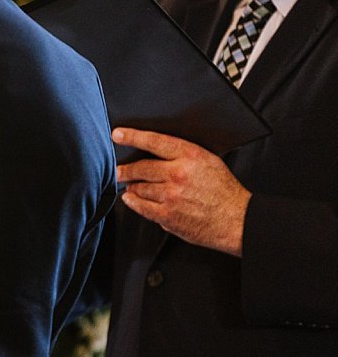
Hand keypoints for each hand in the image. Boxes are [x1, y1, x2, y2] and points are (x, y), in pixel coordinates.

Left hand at [113, 127, 250, 254]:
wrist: (238, 221)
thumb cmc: (225, 191)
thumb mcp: (208, 160)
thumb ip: (183, 154)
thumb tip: (157, 149)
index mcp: (189, 156)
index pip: (154, 141)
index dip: (132, 136)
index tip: (117, 134)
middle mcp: (178, 174)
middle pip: (142, 167)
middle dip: (126, 168)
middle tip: (119, 169)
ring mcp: (172, 196)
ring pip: (140, 187)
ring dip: (132, 186)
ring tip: (128, 184)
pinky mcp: (169, 216)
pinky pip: (143, 207)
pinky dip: (133, 202)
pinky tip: (130, 199)